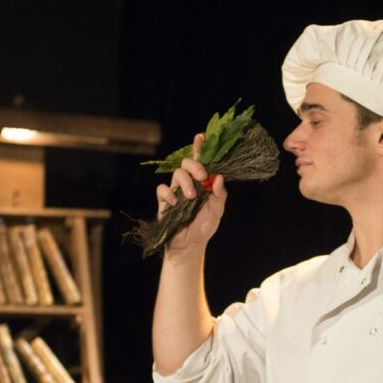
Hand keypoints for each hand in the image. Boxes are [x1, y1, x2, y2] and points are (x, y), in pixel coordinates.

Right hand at [155, 133, 227, 256]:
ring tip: (191, 197)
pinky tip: (175, 203)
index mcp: (202, 183)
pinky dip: (168, 194)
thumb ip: (219, 195)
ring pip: (177, 174)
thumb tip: (219, 178)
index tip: (202, 137)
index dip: (201, 148)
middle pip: (187, 163)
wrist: (190, 245)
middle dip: (195, 166)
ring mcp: (175, 191)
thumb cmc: (204, 226)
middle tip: (201, 176)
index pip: (202, 162)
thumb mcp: (217, 211)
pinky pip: (162, 189)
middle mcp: (189, 183)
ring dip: (185, 183)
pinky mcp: (164, 201)